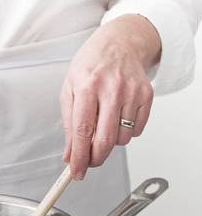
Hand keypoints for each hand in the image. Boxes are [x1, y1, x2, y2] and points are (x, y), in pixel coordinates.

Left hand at [60, 14, 160, 179]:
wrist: (119, 43)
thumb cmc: (91, 66)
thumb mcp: (70, 91)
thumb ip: (68, 125)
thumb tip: (70, 155)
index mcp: (87, 85)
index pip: (82, 131)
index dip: (79, 157)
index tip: (76, 172)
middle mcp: (112, 88)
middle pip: (105, 139)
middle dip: (96, 158)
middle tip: (90, 161)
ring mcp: (132, 91)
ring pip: (122, 138)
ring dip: (111, 142)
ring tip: (104, 124)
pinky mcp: (147, 94)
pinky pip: (137, 130)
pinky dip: (126, 132)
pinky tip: (118, 117)